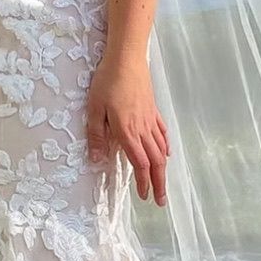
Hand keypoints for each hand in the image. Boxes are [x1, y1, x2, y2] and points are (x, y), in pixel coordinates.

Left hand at [85, 52, 170, 205]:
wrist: (127, 58)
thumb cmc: (107, 81)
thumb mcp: (94, 109)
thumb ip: (96, 135)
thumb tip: (96, 160)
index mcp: (127, 131)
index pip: (139, 163)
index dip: (143, 182)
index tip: (144, 197)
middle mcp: (142, 129)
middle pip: (155, 161)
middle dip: (158, 183)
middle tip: (161, 201)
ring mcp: (150, 119)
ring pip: (161, 150)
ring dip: (163, 170)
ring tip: (163, 184)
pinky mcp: (153, 110)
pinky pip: (163, 133)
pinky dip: (166, 146)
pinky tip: (167, 153)